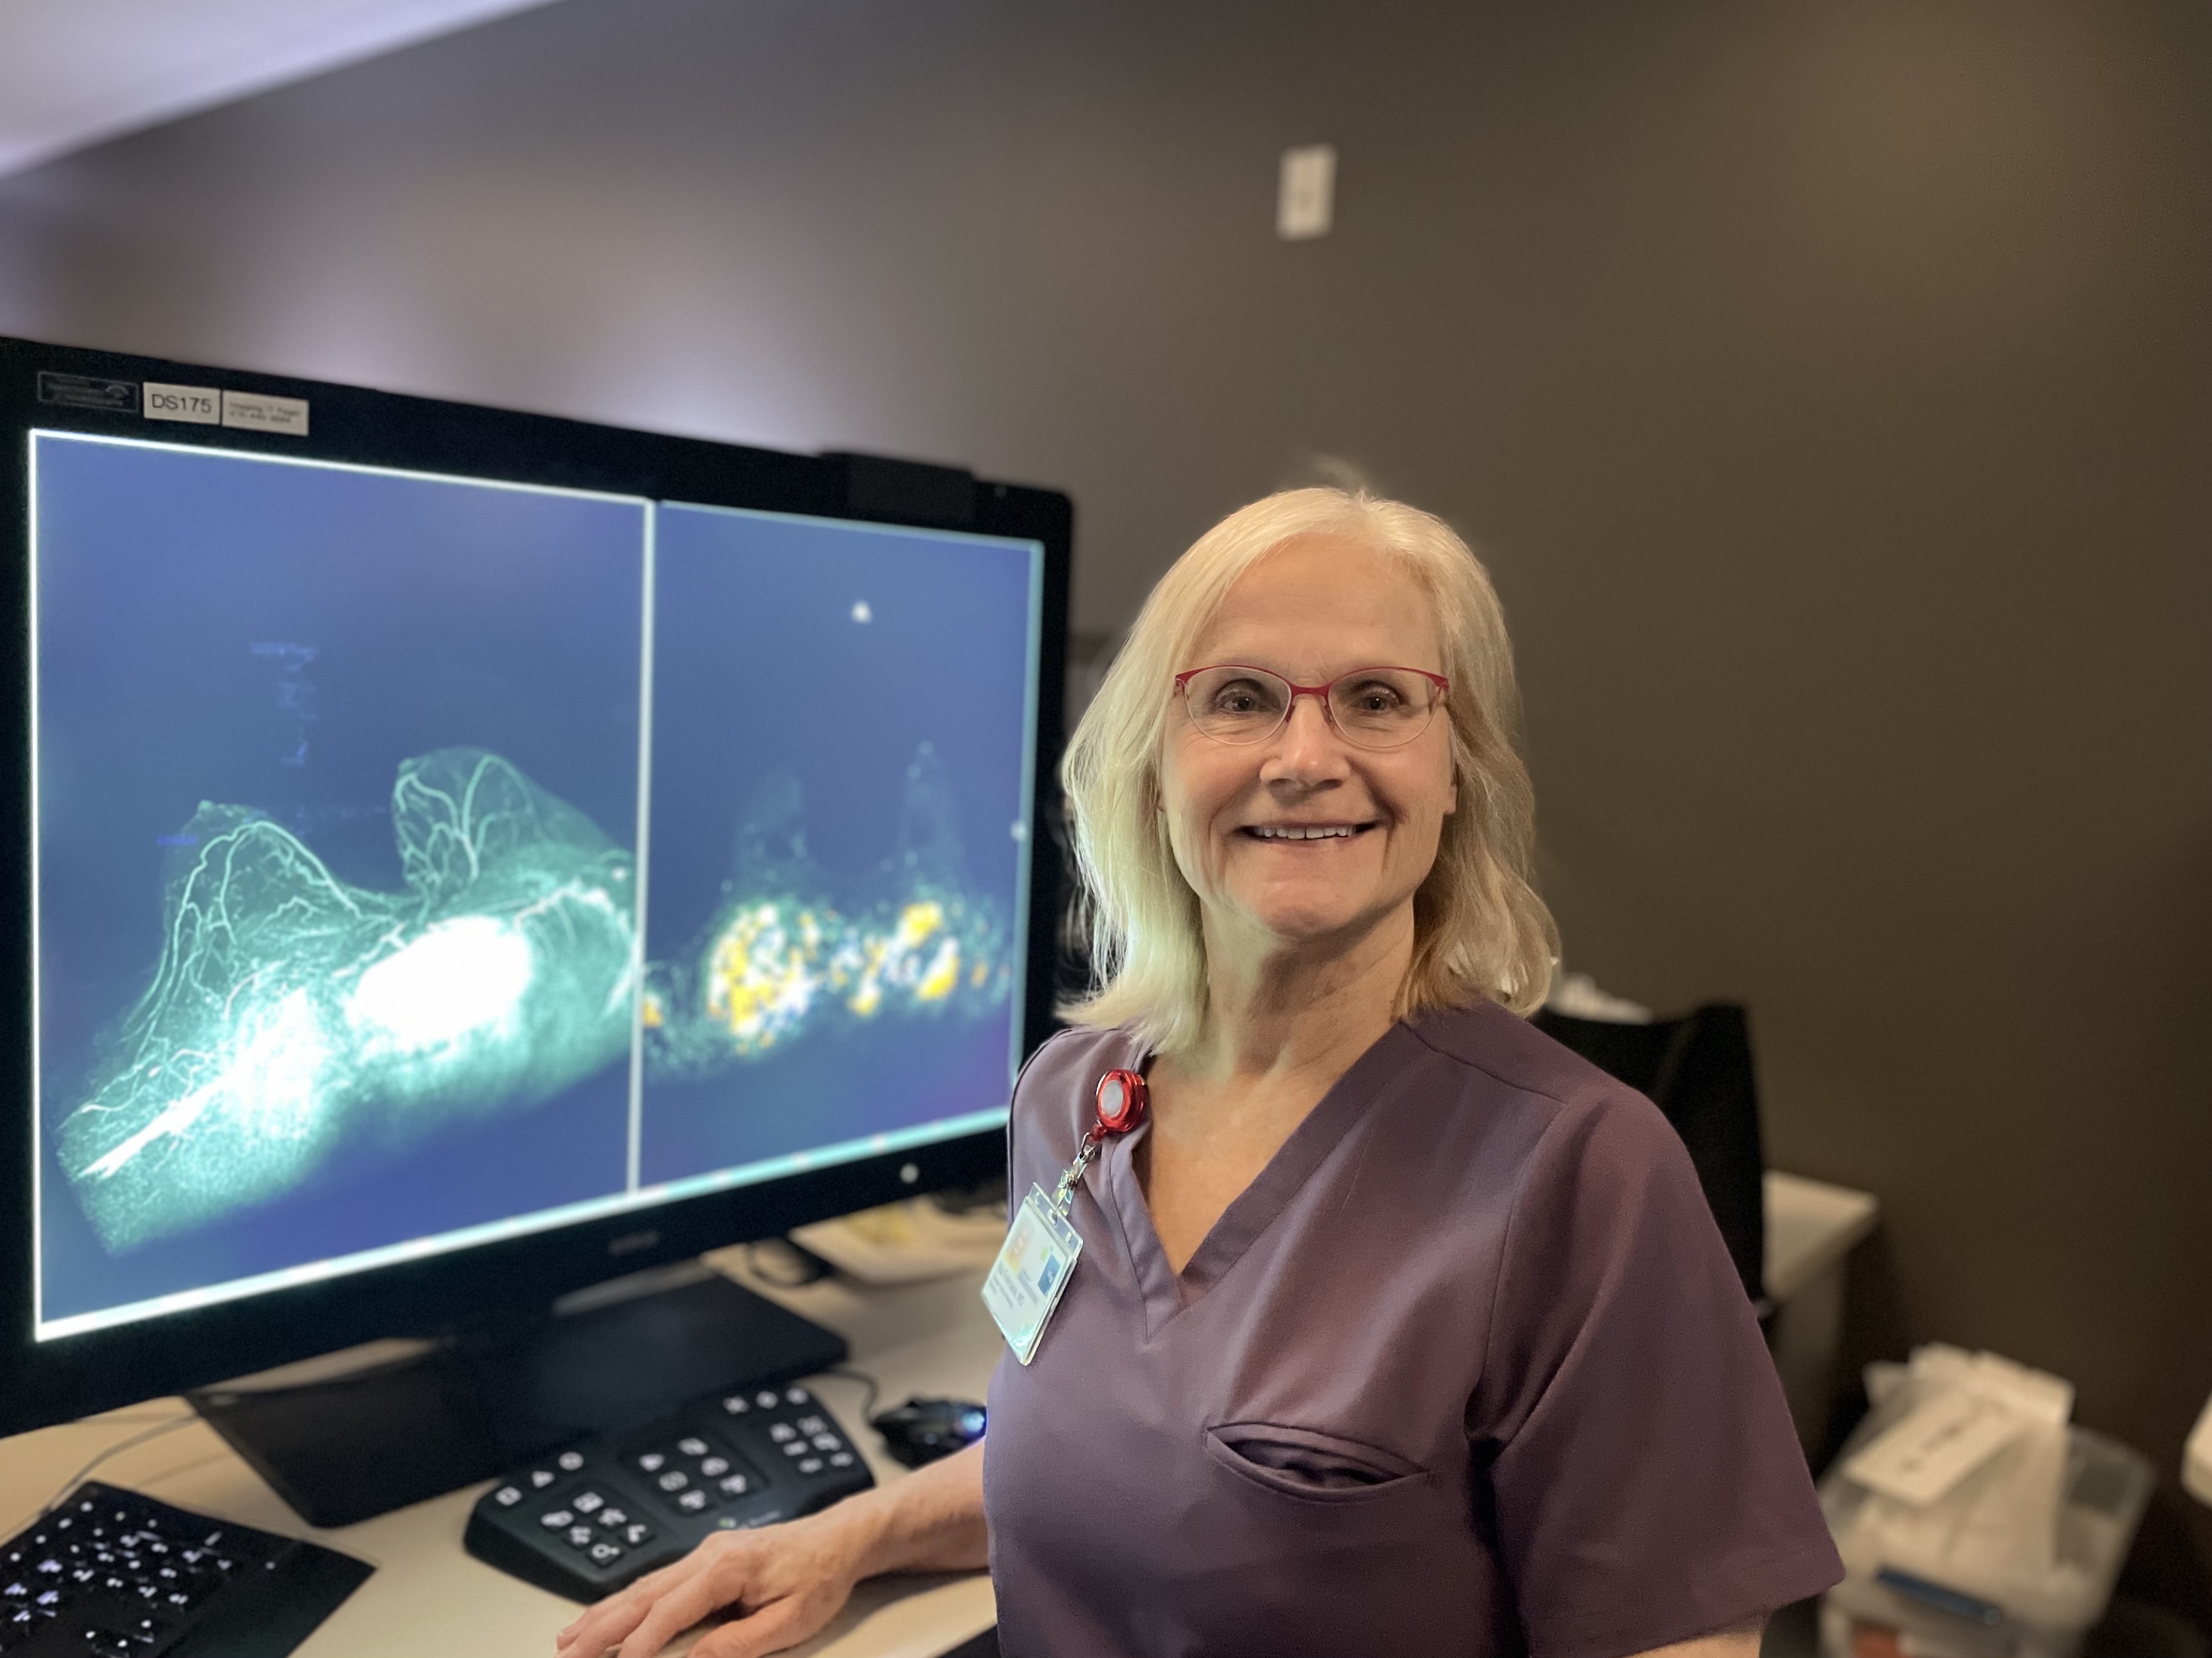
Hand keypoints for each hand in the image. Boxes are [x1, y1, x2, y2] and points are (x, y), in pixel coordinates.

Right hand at [553, 1506, 870, 1657]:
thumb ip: (741, 1643)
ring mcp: (703, 1553)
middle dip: (600, 1628)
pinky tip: (603, 1615)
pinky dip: (623, 1601)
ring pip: (642, 1586)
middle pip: (643, 1596)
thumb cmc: (821, 1575)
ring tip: (567, 1639)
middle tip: (566, 1655)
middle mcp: (708, 1554)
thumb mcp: (792, 1618)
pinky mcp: (705, 1559)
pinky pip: (655, 1582)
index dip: (639, 1642)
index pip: (670, 1610)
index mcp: (728, 1567)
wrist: (840, 1538)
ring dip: (602, 1614)